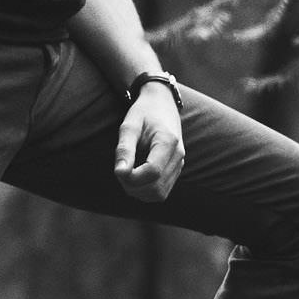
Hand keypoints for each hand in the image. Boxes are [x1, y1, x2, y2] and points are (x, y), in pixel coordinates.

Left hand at [114, 85, 184, 202]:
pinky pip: (161, 191)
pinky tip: (136, 177)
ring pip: (159, 194)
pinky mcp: (176, 170)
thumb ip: (124, 149)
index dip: (132, 177)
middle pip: (156, 187)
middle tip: (120, 171)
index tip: (118, 170)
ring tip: (127, 174)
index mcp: (168, 142)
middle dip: (133, 186)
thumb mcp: (129, 126)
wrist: (161, 104)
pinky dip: (145, 190)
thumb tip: (119, 173)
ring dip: (138, 191)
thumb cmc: (143, 113)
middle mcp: (178, 155)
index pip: (153, 172)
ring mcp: (179, 164)